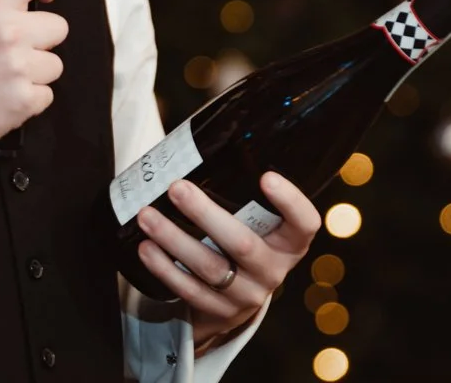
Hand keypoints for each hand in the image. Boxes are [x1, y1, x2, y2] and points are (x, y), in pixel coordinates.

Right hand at [0, 0, 67, 175]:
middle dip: (37, 36)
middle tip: (4, 47)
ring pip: (54, 63)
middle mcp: (9, 35)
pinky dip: (28, 98)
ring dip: (33, 70)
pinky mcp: (24, 102)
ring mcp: (19, 70)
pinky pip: (47, 94)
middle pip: (58, 25)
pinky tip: (0, 95)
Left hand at [135, 172, 320, 346]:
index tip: (266, 176)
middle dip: (205, 214)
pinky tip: (146, 247)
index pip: (305, 223)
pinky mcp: (220, 311)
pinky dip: (164, 268)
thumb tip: (205, 139)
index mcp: (290, 242)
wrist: (235, 297)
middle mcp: (274, 269)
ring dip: (174, 239)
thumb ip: (241, 193)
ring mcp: (248, 294)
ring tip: (147, 215)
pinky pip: (189, 290)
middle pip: (243, 244)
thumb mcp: (255, 222)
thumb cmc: (242, 238)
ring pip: (210, 267)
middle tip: (176, 188)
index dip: (290, 202)